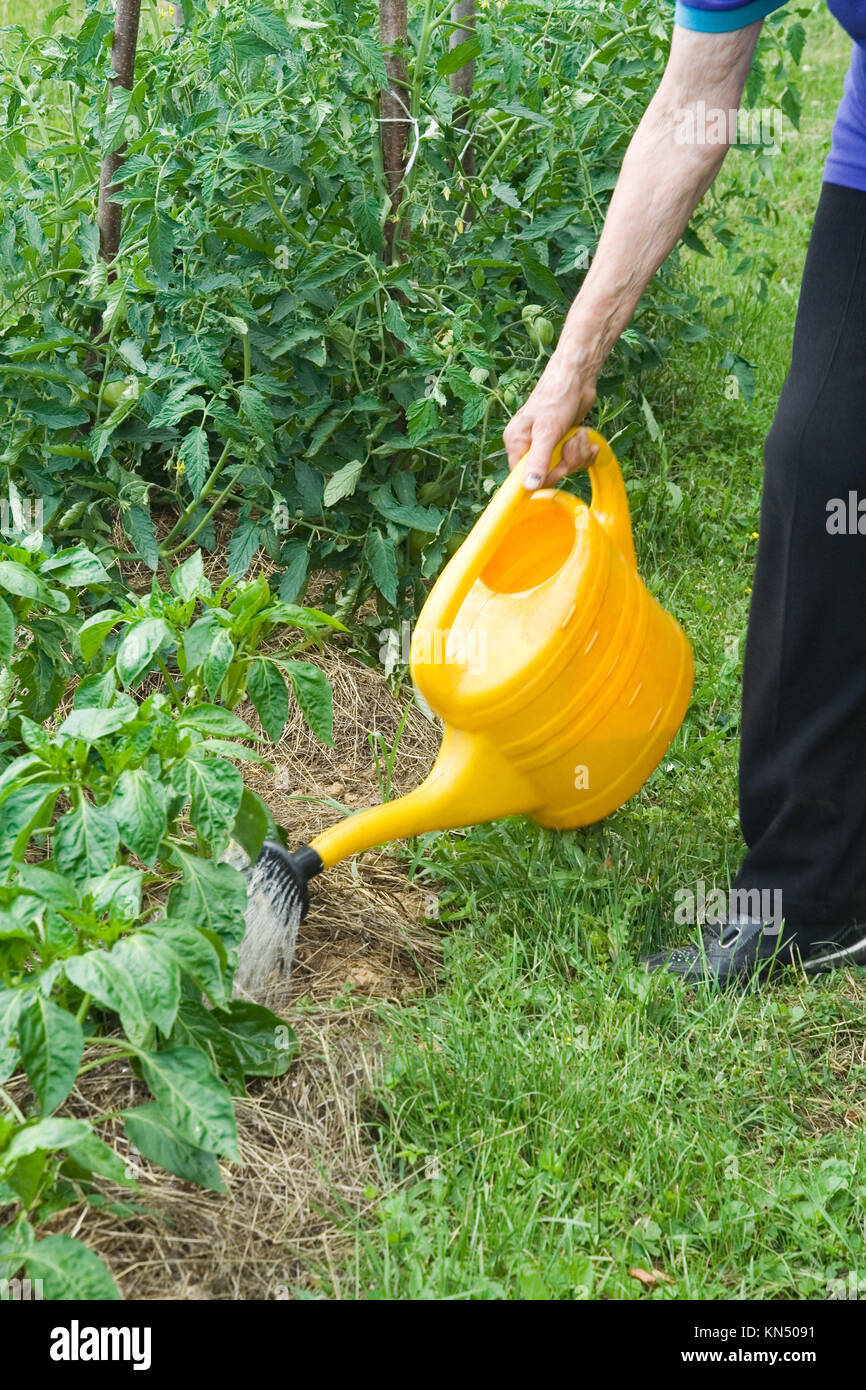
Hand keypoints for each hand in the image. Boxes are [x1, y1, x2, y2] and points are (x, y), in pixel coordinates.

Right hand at [503, 354, 598, 489]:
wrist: (578, 377)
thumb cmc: (558, 397)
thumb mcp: (547, 432)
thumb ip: (538, 461)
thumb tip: (528, 486)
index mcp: (516, 442)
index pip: (523, 477)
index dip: (543, 477)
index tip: (558, 468)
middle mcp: (529, 445)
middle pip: (548, 475)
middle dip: (567, 462)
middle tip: (572, 443)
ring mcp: (547, 445)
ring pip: (565, 468)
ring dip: (578, 453)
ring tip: (579, 434)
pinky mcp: (563, 443)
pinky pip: (575, 460)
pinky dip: (585, 452)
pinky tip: (587, 438)